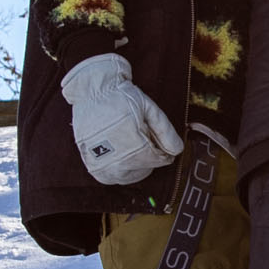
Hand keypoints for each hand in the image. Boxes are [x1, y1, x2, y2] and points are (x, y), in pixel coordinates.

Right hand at [61, 53, 182, 185]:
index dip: (163, 152)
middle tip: (144, 140)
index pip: (157, 160)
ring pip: (126, 177)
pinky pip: (108, 177)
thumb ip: (166, 131)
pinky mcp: (91, 164)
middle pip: (143, 169)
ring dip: (134, 168)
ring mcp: (102, 164)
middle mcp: (118, 160)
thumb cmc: (123, 97)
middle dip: (149, 158)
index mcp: (136, 146)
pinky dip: (117, 171)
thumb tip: (177, 151)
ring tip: (133, 148)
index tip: (160, 143)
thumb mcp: (150, 109)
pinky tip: (120, 155)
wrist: (93, 91)